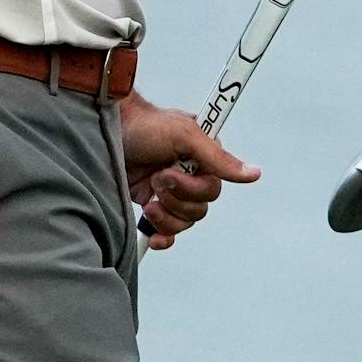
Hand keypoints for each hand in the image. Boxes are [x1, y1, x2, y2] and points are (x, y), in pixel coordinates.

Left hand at [118, 93, 261, 249]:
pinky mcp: (152, 203)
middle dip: (175, 197)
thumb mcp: (185, 135)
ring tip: (148, 194)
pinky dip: (163, 235)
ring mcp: (171, 191)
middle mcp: (190, 175)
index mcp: (204, 158)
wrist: (108, 131)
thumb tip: (253, 174)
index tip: (170, 171)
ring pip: (184, 222)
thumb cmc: (146, 125)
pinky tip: (154, 236)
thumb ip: (218, 158)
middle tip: (156, 177)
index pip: (212, 189)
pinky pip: (168, 232)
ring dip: (165, 213)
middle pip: (199, 209)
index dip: (192, 187)